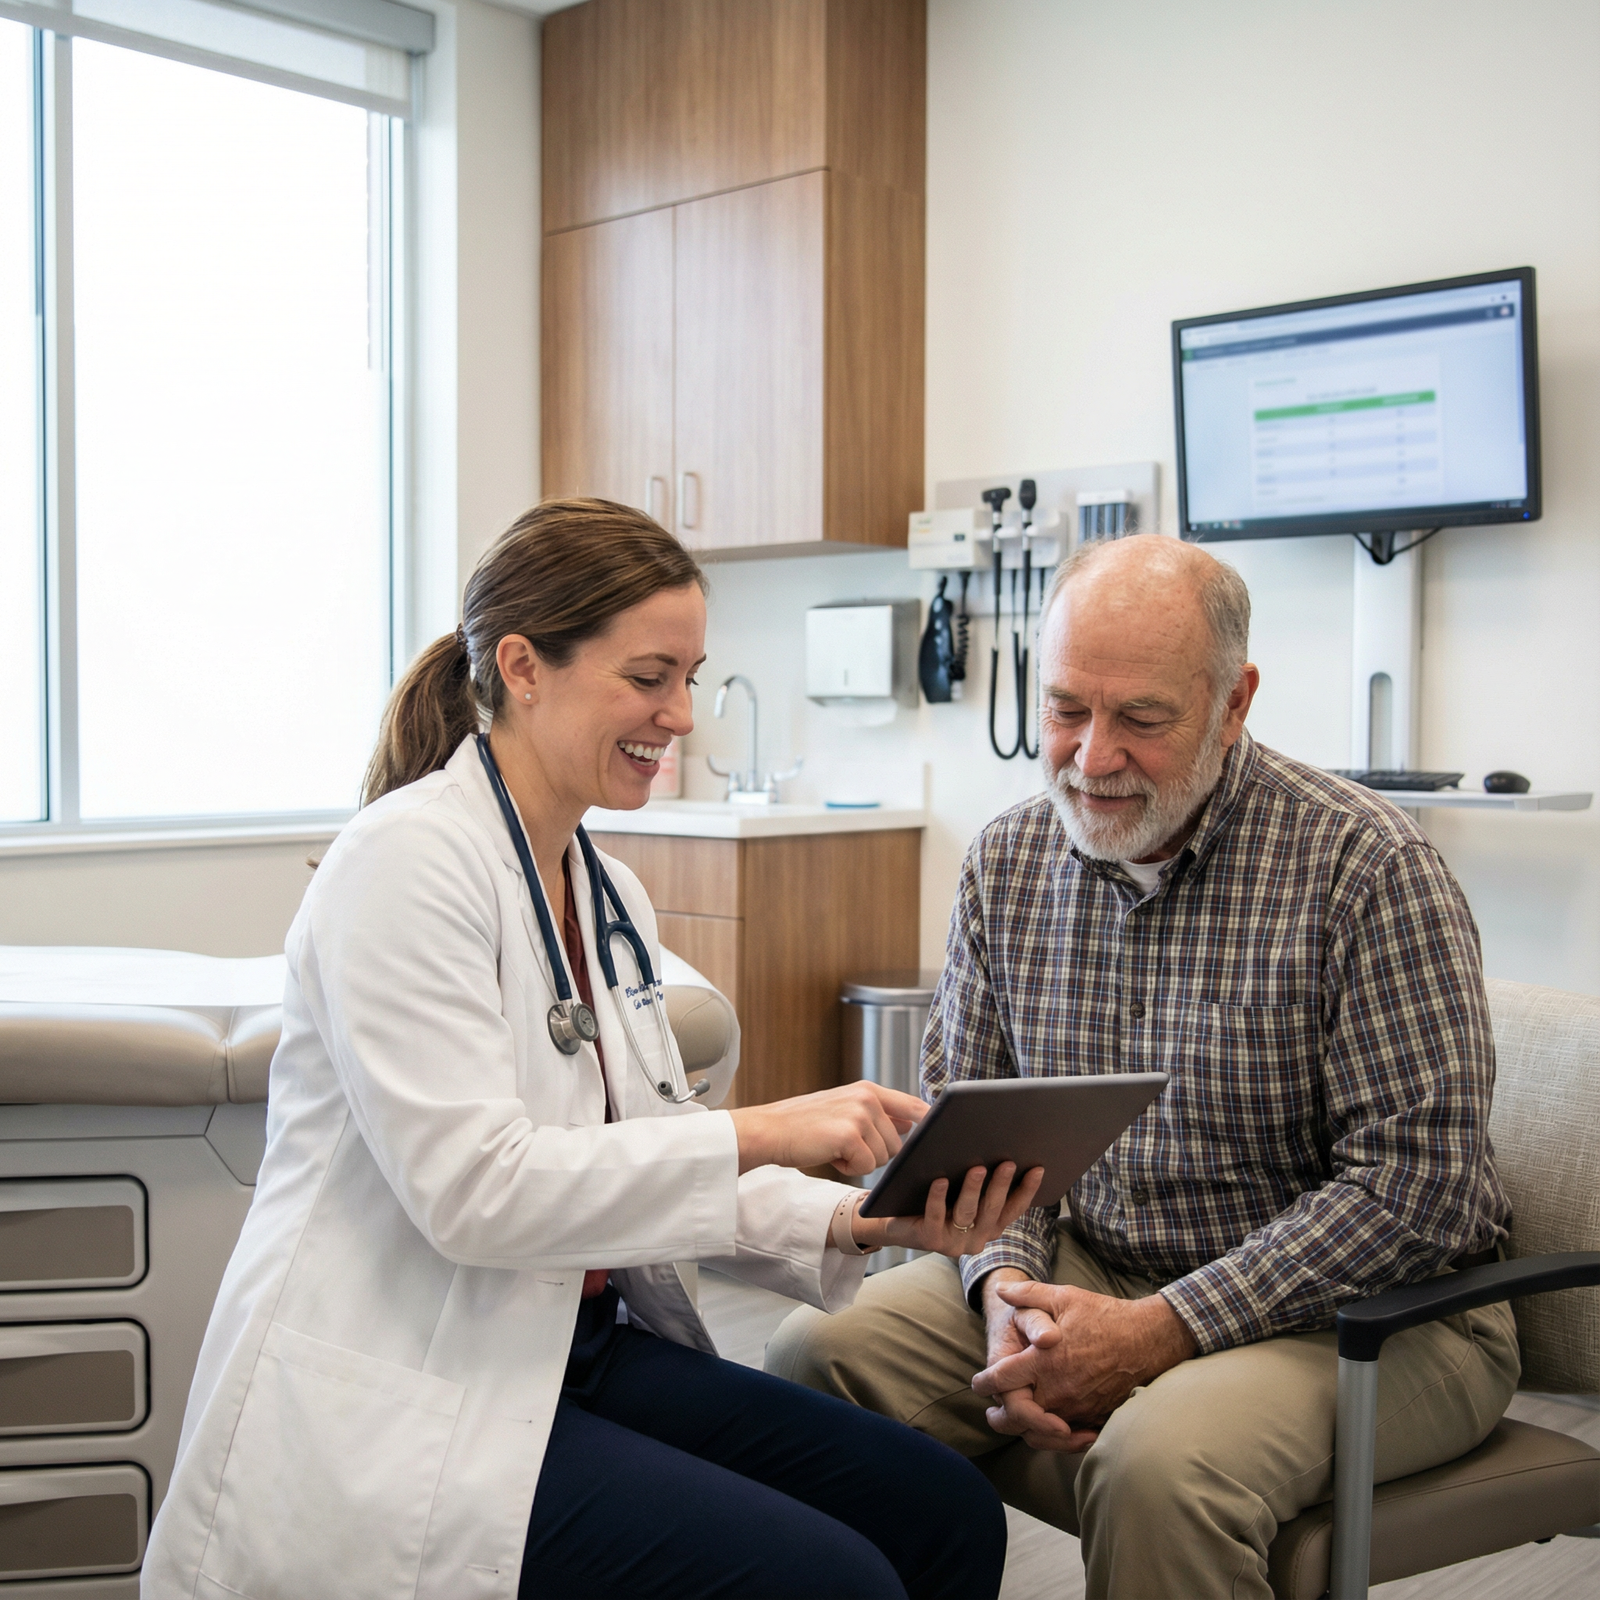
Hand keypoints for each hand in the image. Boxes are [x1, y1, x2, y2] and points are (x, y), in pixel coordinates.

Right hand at [729, 1081, 926, 1175]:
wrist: (769, 1130)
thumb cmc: (805, 1124)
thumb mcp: (845, 1108)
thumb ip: (879, 1113)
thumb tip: (915, 1122)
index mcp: (869, 1089)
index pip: (916, 1106)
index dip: (929, 1124)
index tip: (938, 1137)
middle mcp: (867, 1098)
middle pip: (899, 1143)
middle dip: (876, 1153)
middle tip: (846, 1145)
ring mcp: (859, 1115)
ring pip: (884, 1157)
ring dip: (861, 1161)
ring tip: (835, 1147)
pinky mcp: (849, 1135)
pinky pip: (866, 1166)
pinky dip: (848, 1168)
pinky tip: (830, 1155)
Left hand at [849, 1164, 1044, 1259]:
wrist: (895, 1222)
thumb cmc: (934, 1200)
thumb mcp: (960, 1193)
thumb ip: (980, 1181)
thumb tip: (995, 1148)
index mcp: (988, 1227)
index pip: (1013, 1209)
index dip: (1026, 1190)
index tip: (1037, 1168)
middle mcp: (976, 1238)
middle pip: (992, 1209)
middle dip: (1001, 1185)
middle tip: (1007, 1162)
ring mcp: (954, 1242)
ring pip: (968, 1213)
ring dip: (973, 1189)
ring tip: (977, 1168)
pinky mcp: (930, 1240)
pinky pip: (936, 1216)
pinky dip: (938, 1198)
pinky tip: (940, 1180)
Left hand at [971, 1281, 1197, 1450]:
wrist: (1147, 1339)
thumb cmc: (1104, 1316)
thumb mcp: (1064, 1297)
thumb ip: (1028, 1295)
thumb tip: (1002, 1290)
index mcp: (1044, 1361)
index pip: (1001, 1380)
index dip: (983, 1383)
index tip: (977, 1383)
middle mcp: (1057, 1389)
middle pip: (1016, 1415)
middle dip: (1000, 1415)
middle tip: (992, 1414)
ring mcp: (1077, 1408)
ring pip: (1040, 1431)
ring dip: (1025, 1428)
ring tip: (1017, 1422)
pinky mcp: (1094, 1417)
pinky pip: (1067, 1436)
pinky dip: (1054, 1437)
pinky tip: (1048, 1429)